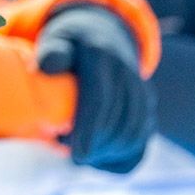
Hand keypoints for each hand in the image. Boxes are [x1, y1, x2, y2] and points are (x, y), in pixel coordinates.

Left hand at [35, 6, 155, 173]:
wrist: (106, 35)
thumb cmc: (71, 44)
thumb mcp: (58, 39)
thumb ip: (51, 52)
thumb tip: (47, 67)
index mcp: (103, 57)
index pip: (101, 99)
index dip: (90, 130)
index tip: (77, 154)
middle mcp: (128, 75)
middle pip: (120, 123)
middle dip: (96, 147)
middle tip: (69, 152)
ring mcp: (142, 93)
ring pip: (135, 136)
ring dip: (108, 154)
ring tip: (81, 152)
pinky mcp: (148, 109)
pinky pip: (141, 145)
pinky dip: (121, 159)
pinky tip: (99, 159)